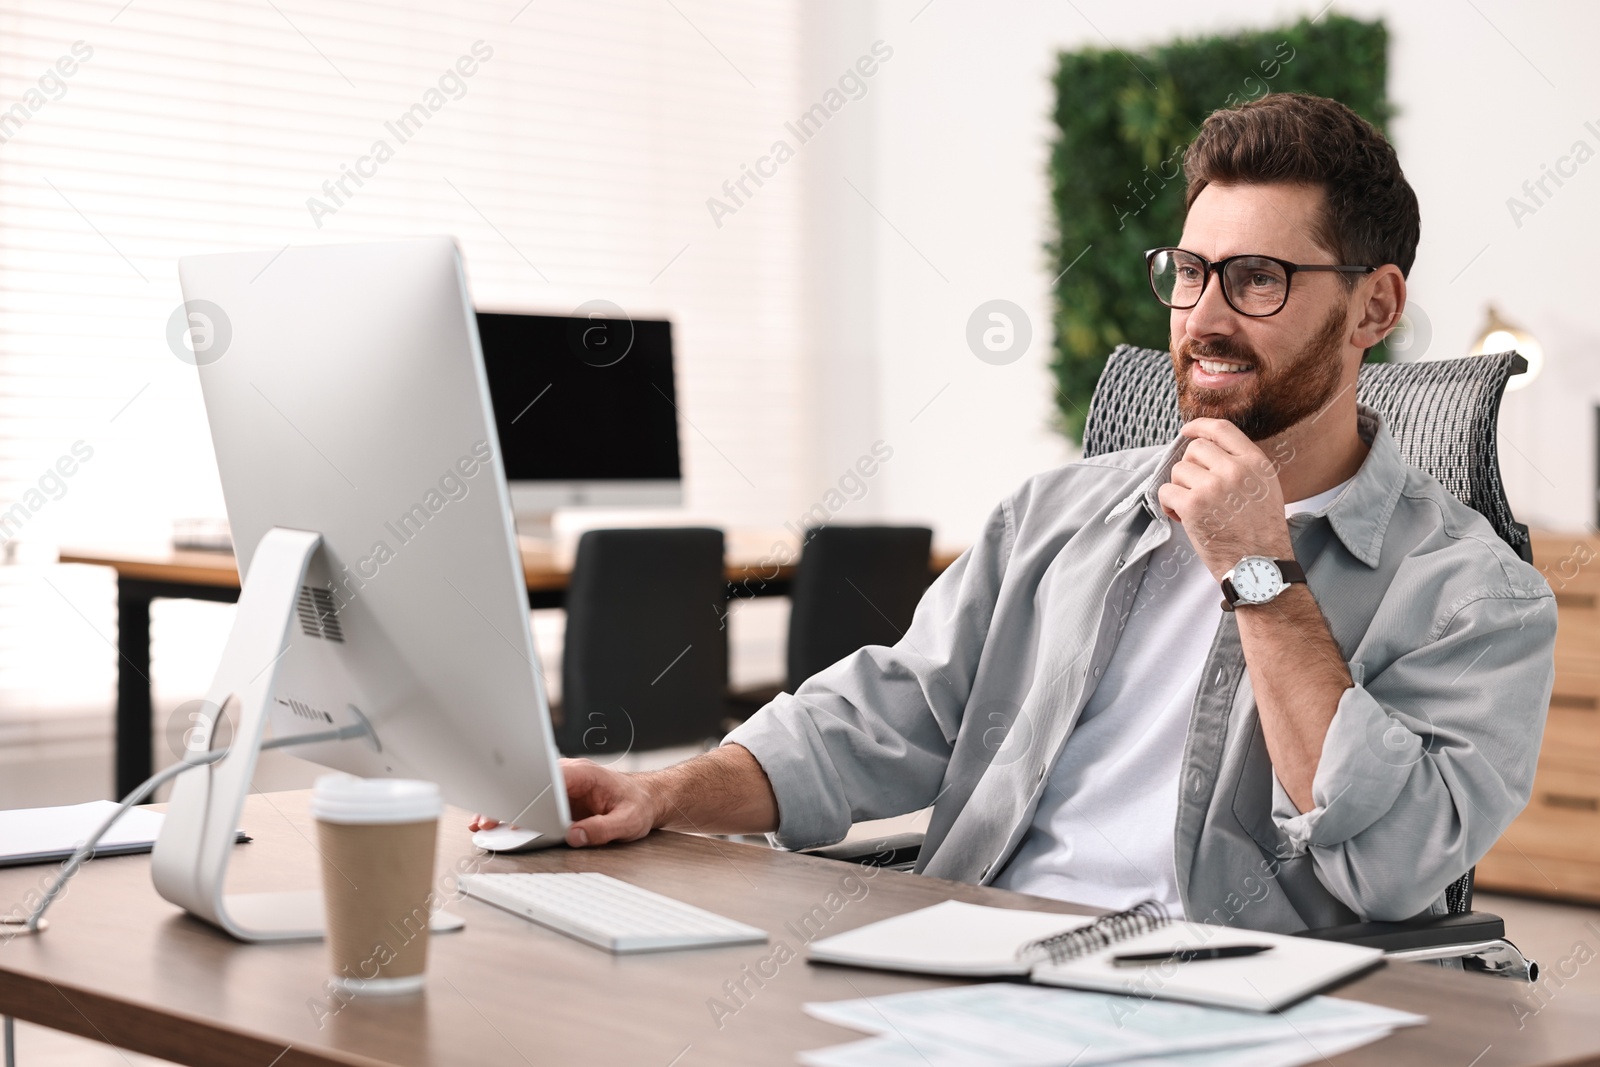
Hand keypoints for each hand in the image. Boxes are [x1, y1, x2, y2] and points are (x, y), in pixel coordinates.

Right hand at [467, 759, 661, 846]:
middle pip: (530, 785)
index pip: (547, 780)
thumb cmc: (639, 804)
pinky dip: (517, 813)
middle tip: (484, 821)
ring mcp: (562, 786)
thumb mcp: (628, 821)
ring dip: (507, 807)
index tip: (510, 813)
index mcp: (583, 774)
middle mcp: (569, 775)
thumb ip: (601, 829)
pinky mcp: (560, 798)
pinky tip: (501, 825)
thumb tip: (574, 836)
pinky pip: (535, 802)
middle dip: (506, 802)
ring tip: (483, 824)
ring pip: (528, 793)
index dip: (526, 795)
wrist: (648, 798)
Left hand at [1156, 419, 1293, 579]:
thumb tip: (1209, 449)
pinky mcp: (1193, 506)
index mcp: (1254, 462)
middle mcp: (1234, 470)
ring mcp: (1212, 486)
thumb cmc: (1260, 532)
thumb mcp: (1264, 488)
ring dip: (1179, 489)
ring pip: (1178, 471)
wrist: (1259, 565)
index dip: (1198, 426)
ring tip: (1194, 509)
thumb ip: (1241, 465)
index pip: (1221, 429)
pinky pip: (1166, 492)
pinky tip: (1181, 517)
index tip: (1186, 431)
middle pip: (1194, 449)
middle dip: (1189, 469)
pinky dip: (1168, 504)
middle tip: (1196, 492)